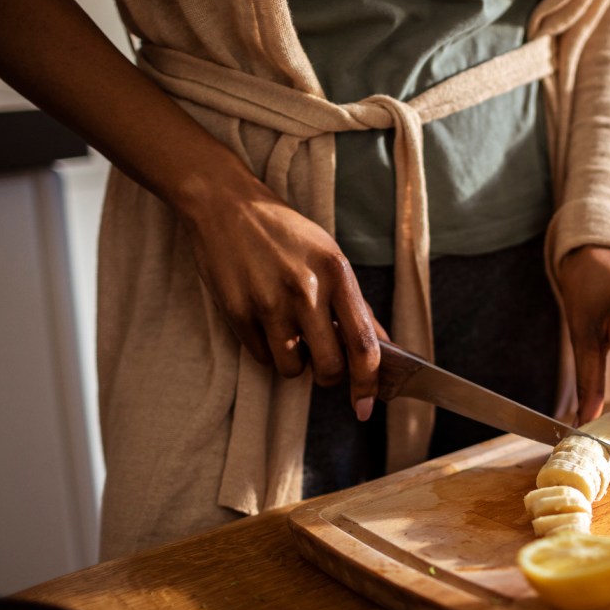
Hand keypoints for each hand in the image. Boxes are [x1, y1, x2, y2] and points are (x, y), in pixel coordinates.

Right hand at [181, 174, 381, 420]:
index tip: (366, 406)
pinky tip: (265, 324)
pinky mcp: (237, 312)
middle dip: (330, 376)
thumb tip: (383, 346)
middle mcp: (307, 291)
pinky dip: (267, 351)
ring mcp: (269, 302)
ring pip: (292, 369)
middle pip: (330, 367)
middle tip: (324, 362)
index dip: (368, 383)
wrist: (226, 204)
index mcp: (338, 274)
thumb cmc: (285, 232)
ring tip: (291, 335)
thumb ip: (356, 305)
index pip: (364, 345)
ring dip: (295, 364)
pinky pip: (261, 357)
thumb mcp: (331, 258)